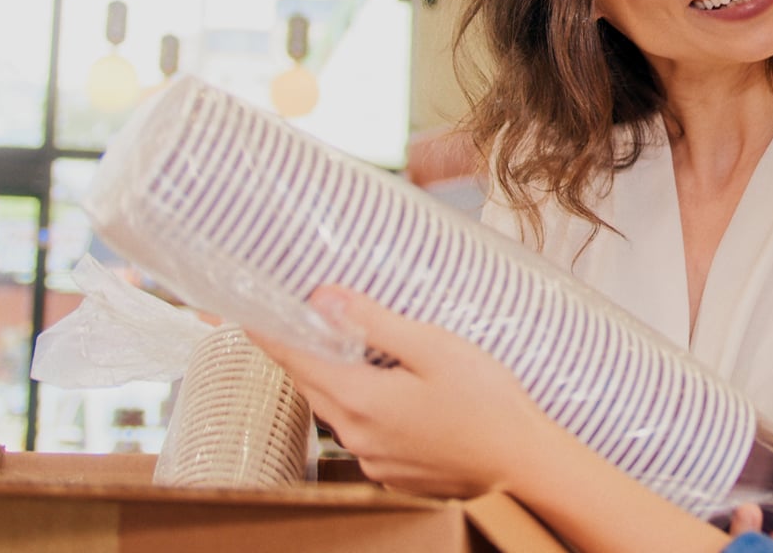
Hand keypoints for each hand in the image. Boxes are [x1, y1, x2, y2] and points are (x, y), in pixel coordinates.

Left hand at [253, 286, 546, 498]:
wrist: (523, 466)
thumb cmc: (488, 404)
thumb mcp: (434, 348)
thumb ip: (375, 322)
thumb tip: (324, 298)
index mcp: (359, 399)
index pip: (293, 358)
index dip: (269, 331)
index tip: (249, 310)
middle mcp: (354, 434)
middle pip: (310, 384)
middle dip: (302, 351)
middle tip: (305, 319)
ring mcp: (371, 459)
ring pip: (335, 409)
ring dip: (334, 378)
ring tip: (355, 349)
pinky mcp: (390, 473)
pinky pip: (360, 432)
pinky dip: (362, 407)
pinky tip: (393, 391)